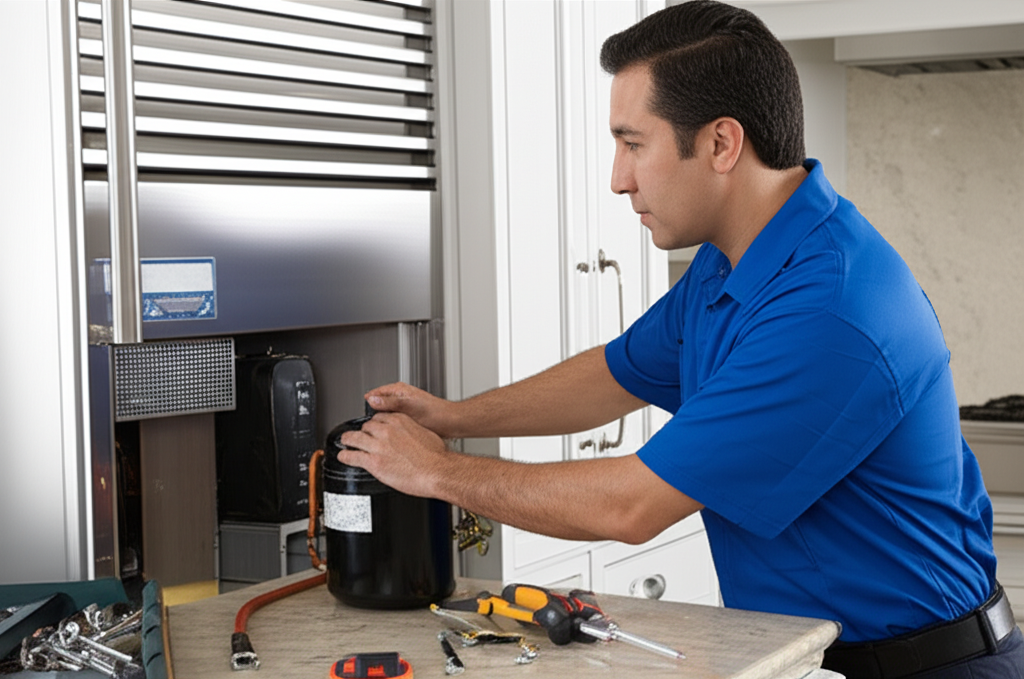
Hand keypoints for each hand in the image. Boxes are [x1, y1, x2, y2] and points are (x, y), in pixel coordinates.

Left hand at [337, 412, 451, 497]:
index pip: (379, 417)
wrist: (437, 470)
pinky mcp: (374, 462)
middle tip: (361, 438)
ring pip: (355, 438)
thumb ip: (412, 431)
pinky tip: (343, 457)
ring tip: (345, 442)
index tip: (373, 428)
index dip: (374, 424)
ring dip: (348, 440)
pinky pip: (352, 456)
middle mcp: (387, 430)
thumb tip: (410, 435)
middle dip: (363, 433)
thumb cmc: (436, 456)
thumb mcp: (425, 433)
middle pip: (366, 427)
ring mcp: (379, 446)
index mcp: (400, 420)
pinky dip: (345, 456)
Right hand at [365, 383, 456, 437]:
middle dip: (372, 415)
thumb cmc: (435, 412)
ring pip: (384, 416)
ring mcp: (402, 409)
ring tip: (377, 432)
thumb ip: (390, 402)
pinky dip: (389, 429)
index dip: (367, 403)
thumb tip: (372, 399)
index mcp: (398, 390)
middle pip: (378, 405)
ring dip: (381, 423)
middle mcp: (399, 398)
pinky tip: (388, 436)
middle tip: (368, 426)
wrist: (449, 423)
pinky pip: (392, 423)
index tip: (362, 415)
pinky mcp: (406, 420)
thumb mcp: (409, 405)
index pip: (375, 393)